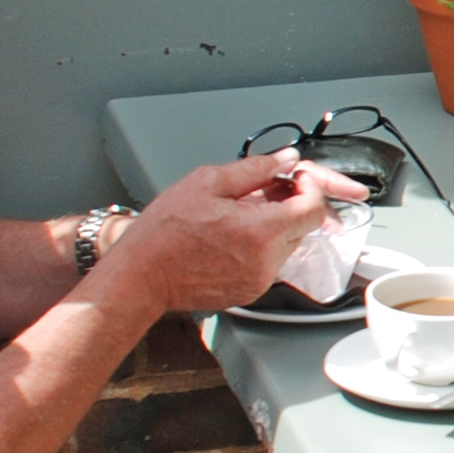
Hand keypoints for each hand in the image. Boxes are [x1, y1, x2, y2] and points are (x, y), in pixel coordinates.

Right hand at [105, 152, 366, 317]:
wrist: (140, 276)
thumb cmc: (164, 232)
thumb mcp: (206, 183)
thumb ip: (254, 169)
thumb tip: (285, 159)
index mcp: (261, 231)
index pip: (313, 208)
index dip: (310, 187)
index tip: (294, 178)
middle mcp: (267, 261)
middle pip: (303, 226)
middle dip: (291, 205)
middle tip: (263, 192)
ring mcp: (259, 281)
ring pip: (287, 245)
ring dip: (275, 227)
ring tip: (239, 216)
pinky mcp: (249, 293)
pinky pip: (269, 264)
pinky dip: (261, 247)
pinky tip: (231, 237)